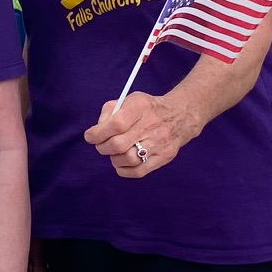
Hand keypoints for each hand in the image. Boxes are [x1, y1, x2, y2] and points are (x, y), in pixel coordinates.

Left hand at [84, 91, 200, 178]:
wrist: (180, 116)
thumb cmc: (148, 109)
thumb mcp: (130, 100)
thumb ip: (110, 111)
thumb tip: (97, 130)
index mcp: (141, 106)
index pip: (116, 123)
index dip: (98, 133)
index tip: (91, 136)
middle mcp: (152, 124)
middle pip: (119, 144)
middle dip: (103, 147)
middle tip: (101, 145)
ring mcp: (160, 143)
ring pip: (128, 159)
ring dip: (113, 158)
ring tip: (114, 153)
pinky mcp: (164, 157)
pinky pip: (138, 171)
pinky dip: (123, 169)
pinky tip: (122, 162)